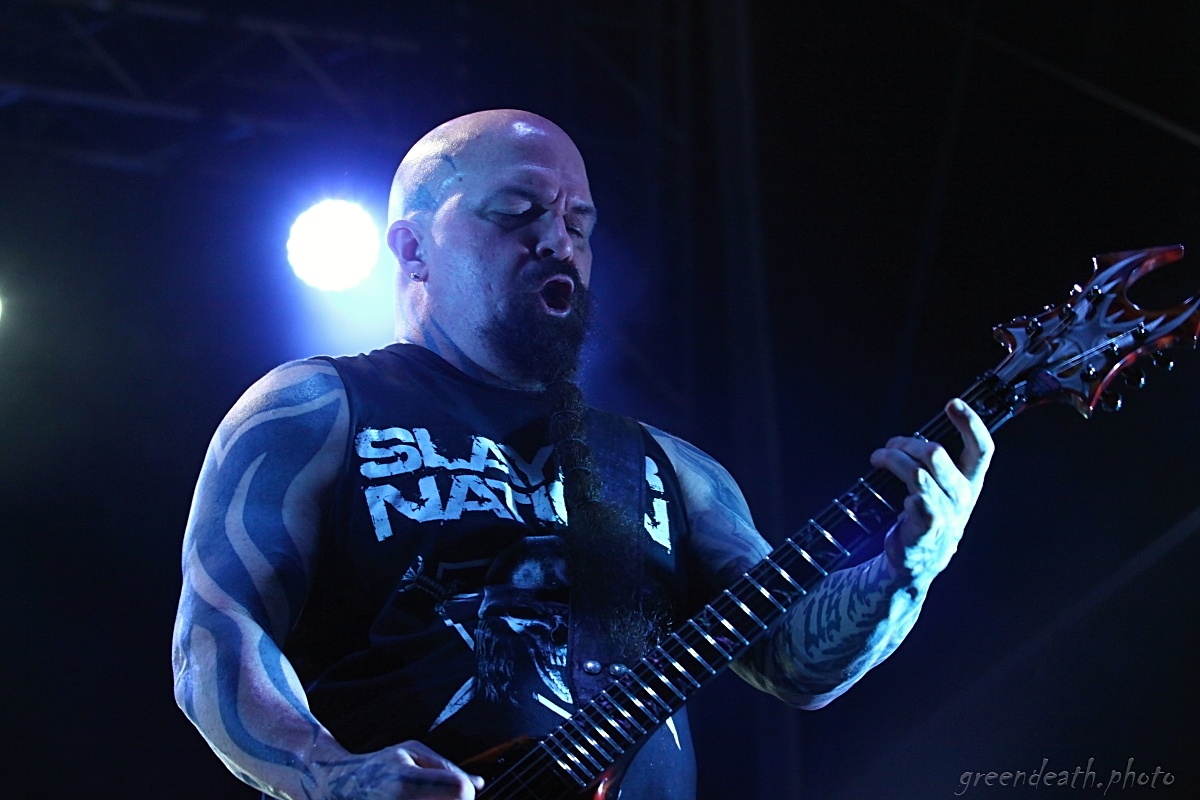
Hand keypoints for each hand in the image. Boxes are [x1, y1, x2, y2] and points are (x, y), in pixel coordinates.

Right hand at [316, 740, 484, 799]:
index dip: (465, 789)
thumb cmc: (380, 766)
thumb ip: (446, 767)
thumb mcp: (412, 751)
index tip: (458, 787)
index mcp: (406, 783)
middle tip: (439, 795)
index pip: (459, 791)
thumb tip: (478, 785)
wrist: (339, 788)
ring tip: (424, 798)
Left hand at [869, 398, 992, 590]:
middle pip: (937, 453)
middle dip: (907, 443)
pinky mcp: (927, 526)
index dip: (971, 423)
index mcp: (970, 483)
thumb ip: (935, 464)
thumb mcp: (940, 490)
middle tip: (889, 446)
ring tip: (879, 458)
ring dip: (893, 459)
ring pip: (917, 471)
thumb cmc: (925, 519)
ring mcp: (946, 512)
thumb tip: (914, 438)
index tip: (954, 404)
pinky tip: (895, 493)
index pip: (982, 449)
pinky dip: (899, 486)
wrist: (914, 563)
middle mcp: (962, 496)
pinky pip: (915, 497)